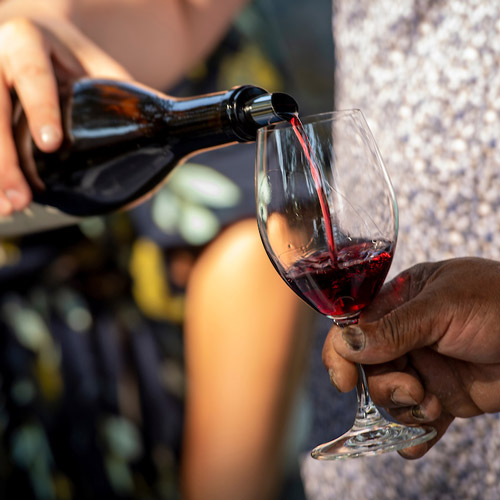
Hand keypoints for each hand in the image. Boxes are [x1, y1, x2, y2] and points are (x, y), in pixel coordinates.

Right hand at [0, 5, 129, 214]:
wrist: (41, 45)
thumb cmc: (77, 62)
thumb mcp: (100, 67)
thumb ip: (127, 97)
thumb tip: (179, 139)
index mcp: (29, 41)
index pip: (31, 73)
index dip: (40, 108)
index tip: (51, 144)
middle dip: (3, 158)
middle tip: (22, 200)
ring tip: (9, 210)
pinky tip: (1, 199)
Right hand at [322, 257, 499, 457]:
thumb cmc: (498, 303)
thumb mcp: (441, 308)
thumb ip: (393, 328)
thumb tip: (345, 345)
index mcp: (399, 301)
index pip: (354, 328)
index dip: (342, 354)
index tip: (344, 381)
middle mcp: (406, 335)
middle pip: (368, 368)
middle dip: (383, 385)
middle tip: (412, 388)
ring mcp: (425, 366)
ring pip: (389, 396)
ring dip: (404, 408)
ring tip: (431, 404)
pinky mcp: (445, 395)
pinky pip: (418, 419)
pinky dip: (414, 435)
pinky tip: (416, 446)